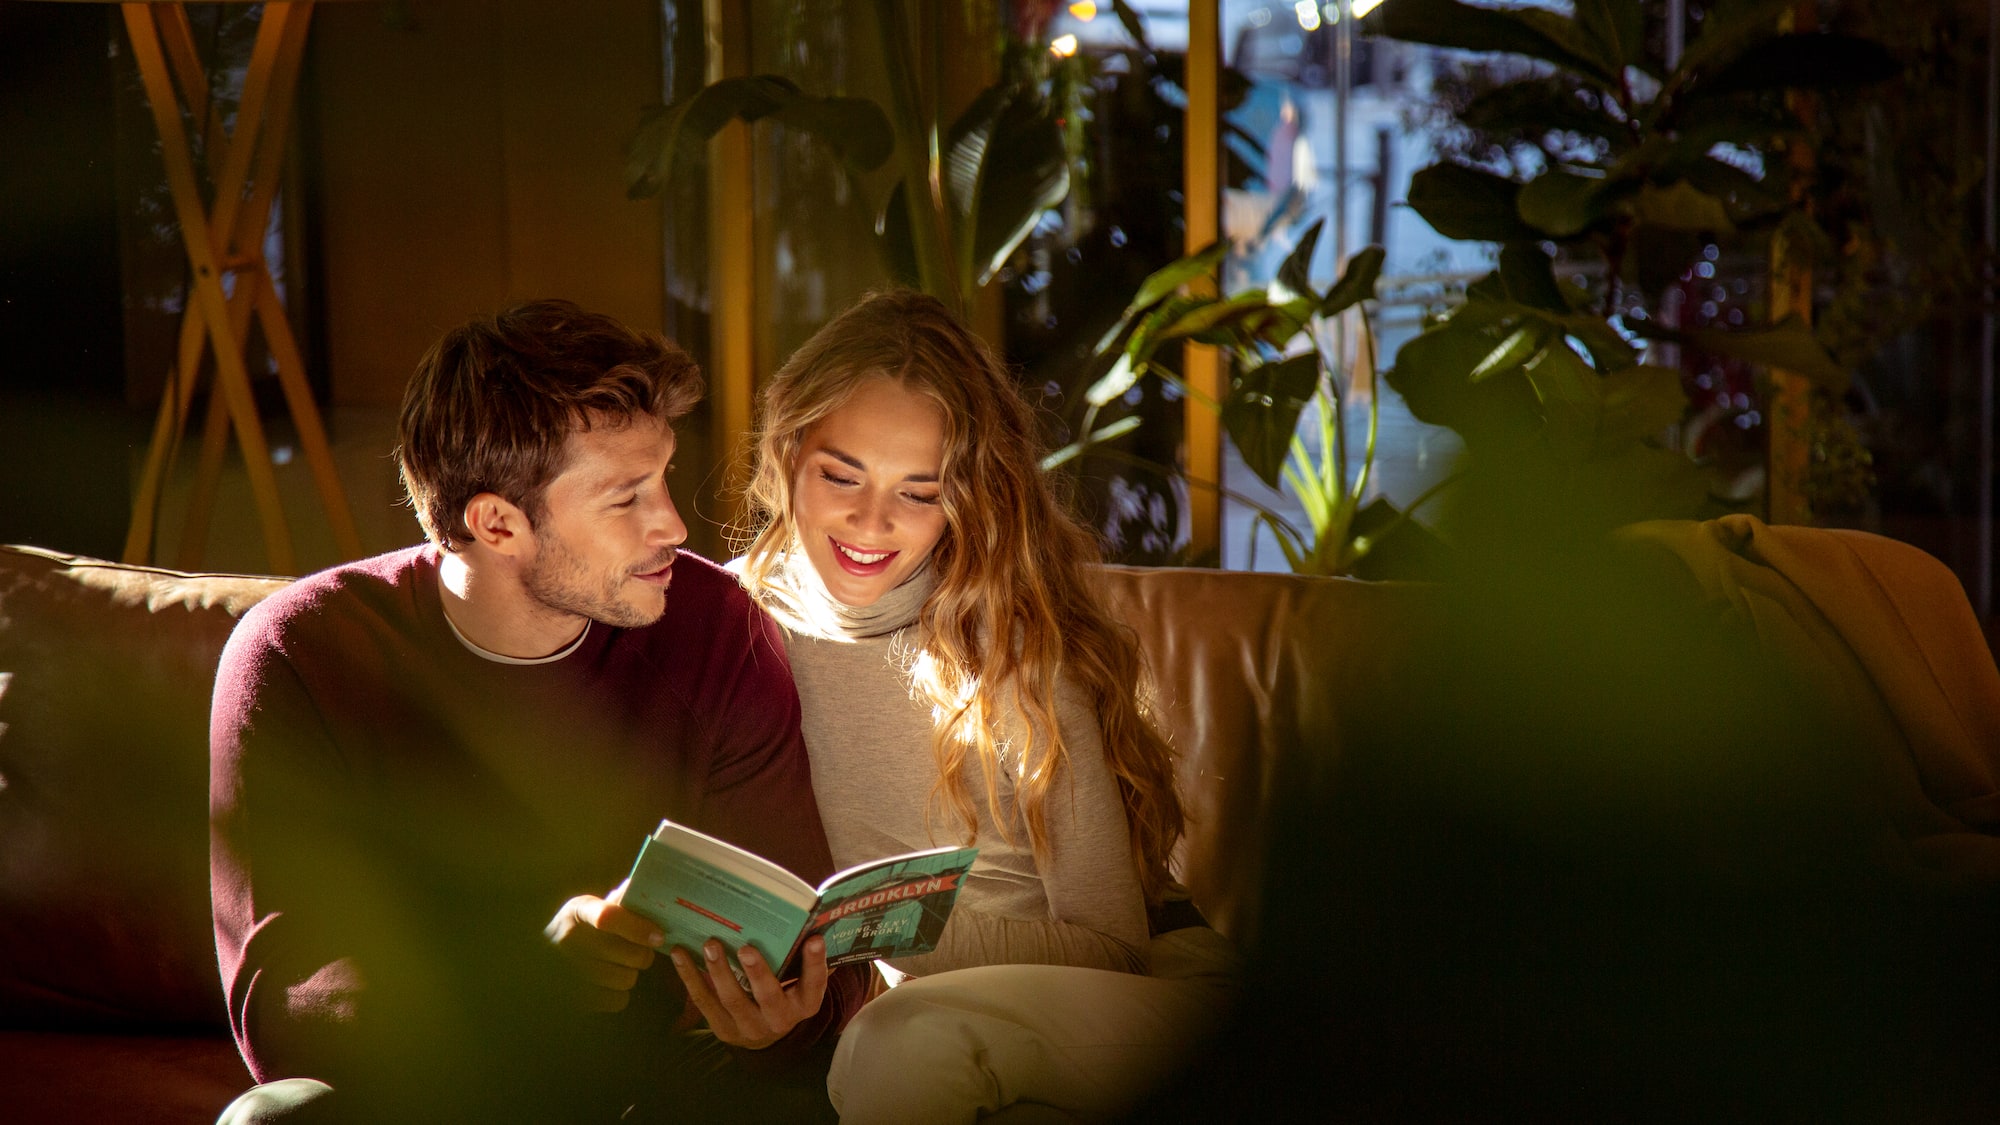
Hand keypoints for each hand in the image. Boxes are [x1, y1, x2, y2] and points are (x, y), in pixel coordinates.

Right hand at [545, 881, 662, 1012]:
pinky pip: (618, 1000)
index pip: (609, 918)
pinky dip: (620, 994)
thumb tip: (645, 885)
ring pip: (626, 979)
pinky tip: (610, 984)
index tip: (659, 936)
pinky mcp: (574, 998)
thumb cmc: (580, 930)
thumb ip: (620, 900)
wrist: (541, 959)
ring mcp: (568, 971)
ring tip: (621, 966)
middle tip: (640, 951)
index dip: (639, 928)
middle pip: (629, 954)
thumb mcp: (592, 907)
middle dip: (643, 954)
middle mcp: (567, 939)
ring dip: (631, 974)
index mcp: (578, 910)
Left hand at [670, 934, 828, 1049]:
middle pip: (769, 997)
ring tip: (711, 945)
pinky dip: (691, 977)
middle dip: (758, 973)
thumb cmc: (785, 994)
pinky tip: (681, 955)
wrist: (766, 1037)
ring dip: (720, 971)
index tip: (815, 940)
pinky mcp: (723, 1028)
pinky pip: (704, 1001)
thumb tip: (812, 920)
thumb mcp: (799, 982)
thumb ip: (804, 958)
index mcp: (804, 1004)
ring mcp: (749, 1027)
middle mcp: (779, 1019)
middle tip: (746, 948)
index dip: (815, 963)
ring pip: (733, 999)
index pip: (814, 984)